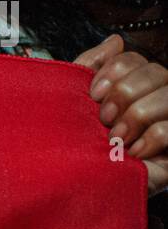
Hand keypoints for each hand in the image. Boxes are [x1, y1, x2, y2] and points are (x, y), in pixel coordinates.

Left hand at [75, 34, 167, 195]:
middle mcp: (152, 102)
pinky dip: (149, 140)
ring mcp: (166, 123)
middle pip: (157, 72)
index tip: (92, 95)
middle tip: (104, 120)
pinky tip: (133, 153)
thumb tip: (114, 41)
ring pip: (167, 95)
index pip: (135, 59)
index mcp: (129, 88)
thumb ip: (88, 67)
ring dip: (135, 117)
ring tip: (116, 139)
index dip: (114, 72)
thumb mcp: (71, 101)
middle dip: (124, 94)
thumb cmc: (70, 147)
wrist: (69, 188)